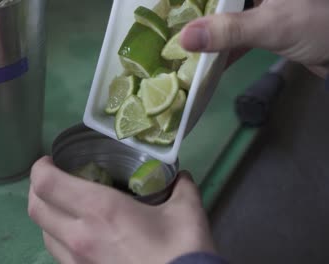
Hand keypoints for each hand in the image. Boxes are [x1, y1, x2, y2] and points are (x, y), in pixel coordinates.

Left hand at [28, 156, 214, 263]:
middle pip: (36, 207)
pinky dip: (58, 237)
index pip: (46, 183)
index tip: (52, 160)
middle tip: (55, 177)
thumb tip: (179, 176)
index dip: (40, 167)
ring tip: (64, 205)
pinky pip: (58, 252)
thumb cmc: (181, 251)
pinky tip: (79, 234)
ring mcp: (76, 261)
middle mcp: (78, 235)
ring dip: (48, 214)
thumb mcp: (186, 212)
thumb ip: (180, 187)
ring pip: (44, 232)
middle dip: (38, 188)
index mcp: (99, 210)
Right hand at [181, 0, 328, 76]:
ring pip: (226, 15)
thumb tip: (183, 38)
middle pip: (218, 2)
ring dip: (206, 32)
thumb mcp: (274, 25)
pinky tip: (207, 64)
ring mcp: (263, 6)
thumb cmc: (321, 26)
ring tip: (179, 44)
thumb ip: (229, 30)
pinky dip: (223, 48)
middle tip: (167, 24)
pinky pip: (237, 33)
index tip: (166, 6)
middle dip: (194, 12)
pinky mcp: (268, 25)